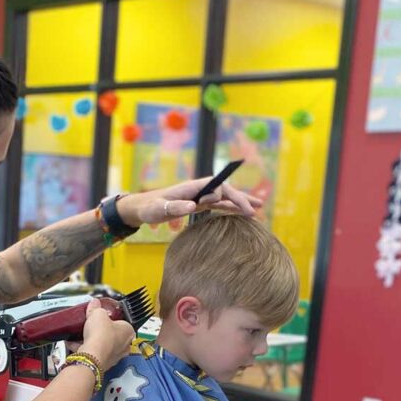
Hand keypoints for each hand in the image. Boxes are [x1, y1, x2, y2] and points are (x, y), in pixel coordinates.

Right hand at [80, 299, 133, 370]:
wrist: (91, 356)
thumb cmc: (101, 337)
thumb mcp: (98, 314)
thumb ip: (96, 307)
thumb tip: (95, 303)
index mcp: (129, 332)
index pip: (122, 322)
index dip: (111, 317)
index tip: (103, 314)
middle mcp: (124, 346)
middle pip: (112, 334)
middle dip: (101, 329)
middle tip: (92, 323)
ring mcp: (114, 356)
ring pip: (102, 345)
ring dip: (92, 339)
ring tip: (81, 332)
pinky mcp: (102, 363)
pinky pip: (92, 353)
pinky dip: (84, 348)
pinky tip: (74, 342)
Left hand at [115, 178, 262, 227]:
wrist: (141, 209)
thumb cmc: (148, 208)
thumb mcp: (158, 210)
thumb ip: (174, 208)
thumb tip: (194, 206)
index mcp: (191, 187)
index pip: (215, 186)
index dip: (226, 194)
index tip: (232, 205)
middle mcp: (198, 190)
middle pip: (225, 191)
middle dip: (241, 199)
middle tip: (256, 210)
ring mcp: (200, 197)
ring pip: (225, 198)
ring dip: (240, 202)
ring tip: (258, 208)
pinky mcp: (199, 205)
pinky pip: (219, 206)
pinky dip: (231, 209)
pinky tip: (242, 214)